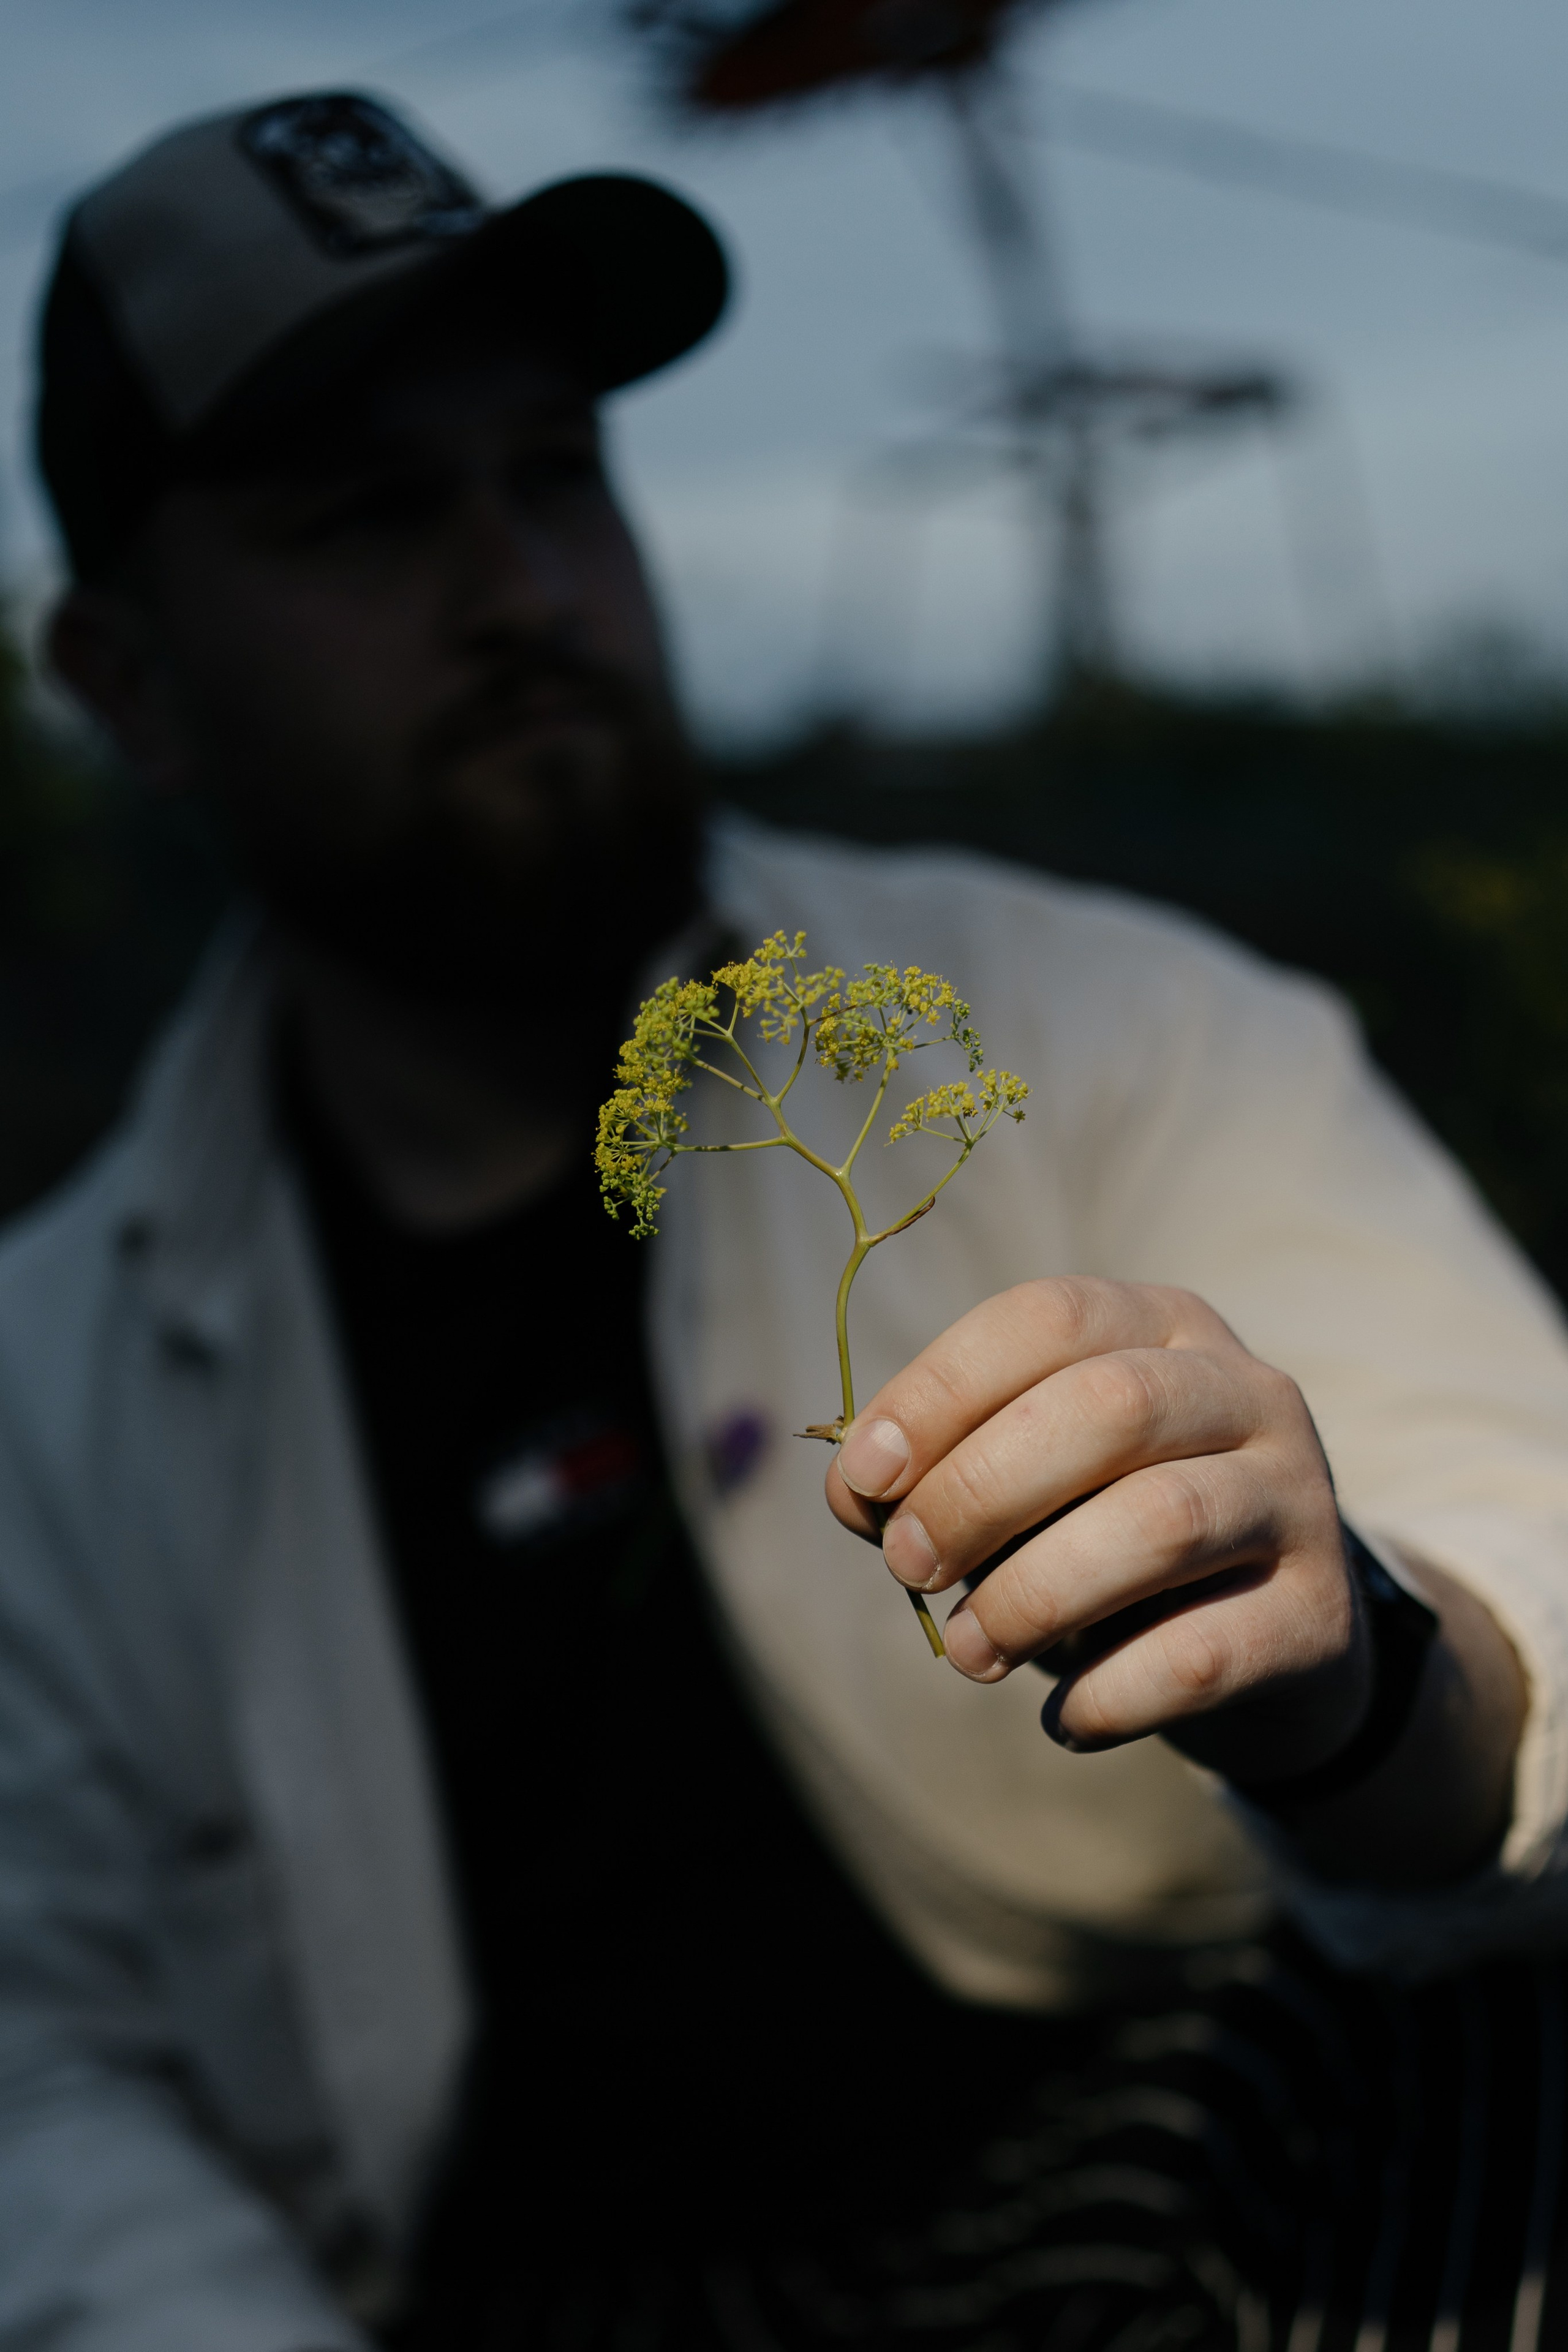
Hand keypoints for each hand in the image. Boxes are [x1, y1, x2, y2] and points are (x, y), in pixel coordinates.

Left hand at [826, 1277, 1370, 1784]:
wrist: (1266, 1647)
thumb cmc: (1110, 1540)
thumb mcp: (1031, 1485)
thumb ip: (945, 1472)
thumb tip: (859, 1495)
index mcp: (1163, 1327)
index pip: (1048, 1318)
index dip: (940, 1391)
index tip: (864, 1479)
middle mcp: (1247, 1390)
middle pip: (1108, 1407)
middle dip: (980, 1489)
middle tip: (910, 1568)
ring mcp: (1299, 1499)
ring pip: (1161, 1521)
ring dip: (1033, 1595)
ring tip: (970, 1652)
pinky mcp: (1319, 1617)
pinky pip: (1200, 1653)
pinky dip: (1108, 1693)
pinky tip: (1064, 1721)